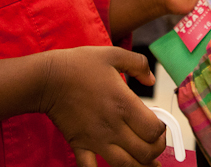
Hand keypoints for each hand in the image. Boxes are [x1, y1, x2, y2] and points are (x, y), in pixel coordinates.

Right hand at [41, 46, 165, 166]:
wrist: (48, 79)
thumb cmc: (80, 64)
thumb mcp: (113, 54)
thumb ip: (138, 64)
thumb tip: (152, 80)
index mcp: (124, 104)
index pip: (154, 130)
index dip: (162, 130)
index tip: (158, 123)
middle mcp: (113, 126)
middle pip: (145, 153)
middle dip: (155, 151)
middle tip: (153, 142)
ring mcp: (96, 139)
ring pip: (125, 166)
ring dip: (138, 166)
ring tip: (144, 161)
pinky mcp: (80, 146)